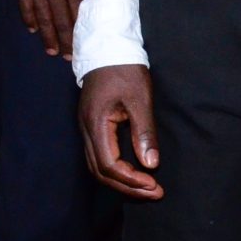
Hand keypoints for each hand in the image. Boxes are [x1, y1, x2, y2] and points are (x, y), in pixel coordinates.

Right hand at [8, 0, 85, 58]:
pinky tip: (33, 28)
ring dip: (47, 35)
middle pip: (60, 19)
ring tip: (52, 50)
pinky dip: (28, 18)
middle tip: (68, 57)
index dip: (81, 30)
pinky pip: (24, 3)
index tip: (84, 44)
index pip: (78, 12)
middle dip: (66, 40)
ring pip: (42, 16)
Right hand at [77, 64, 161, 200]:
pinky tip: (133, 172)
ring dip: (121, 181)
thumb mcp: (140, 99)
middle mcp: (86, 129)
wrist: (106, 47)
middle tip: (154, 192)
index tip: (154, 184)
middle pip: (100, 171)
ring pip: (96, 166)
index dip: (131, 180)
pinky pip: (98, 156)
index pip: (109, 164)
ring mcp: (86, 128)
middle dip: (127, 186)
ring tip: (146, 187)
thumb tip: (151, 164)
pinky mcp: (91, 125)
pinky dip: (115, 170)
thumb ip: (144, 132)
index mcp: (96, 123)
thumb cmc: (124, 70)